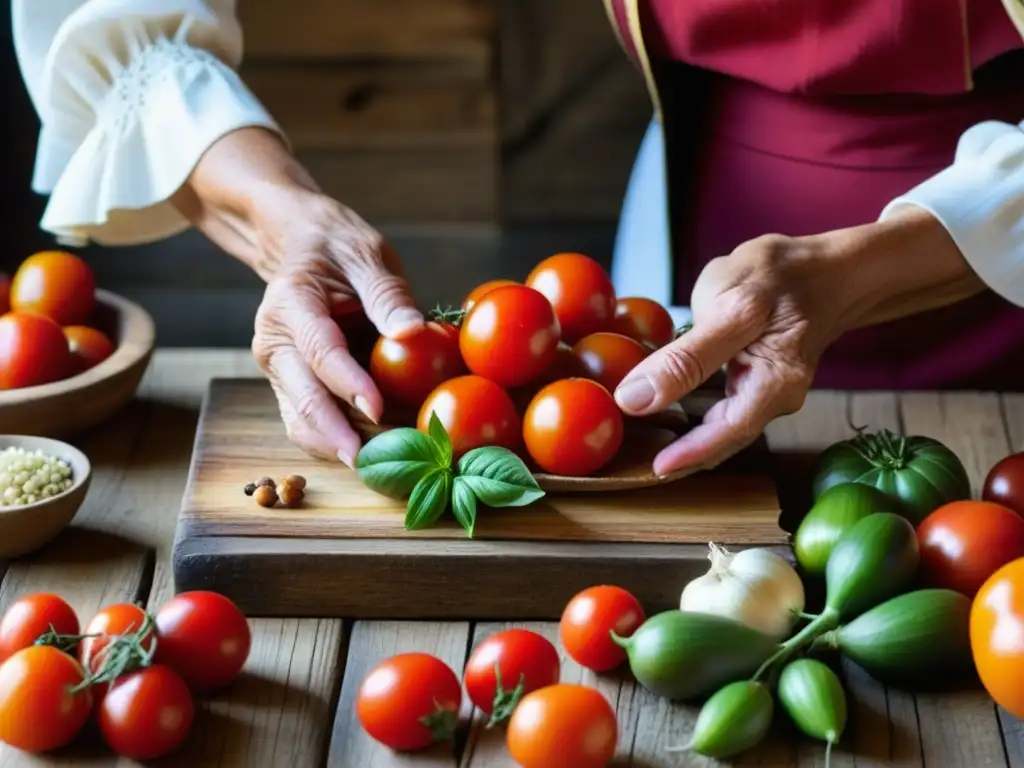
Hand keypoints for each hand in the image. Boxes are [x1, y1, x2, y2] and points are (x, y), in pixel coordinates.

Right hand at [174, 128, 425, 464]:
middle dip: (337, 434)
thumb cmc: (337, 246)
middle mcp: (274, 341)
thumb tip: (413, 333)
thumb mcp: (367, 254)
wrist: (299, 244)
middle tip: (375, 464)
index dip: (348, 385)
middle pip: (302, 397)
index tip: (378, 411)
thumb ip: (388, 295)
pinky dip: (335, 440)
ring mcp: (278, 368)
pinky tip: (370, 454)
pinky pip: (306, 421)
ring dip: (336, 445)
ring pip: (300, 419)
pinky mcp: (288, 385)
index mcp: (291, 303)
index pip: (320, 351)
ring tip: (379, 467)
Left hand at [612, 208, 981, 475]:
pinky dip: (693, 412)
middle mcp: (775, 397)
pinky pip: (722, 405)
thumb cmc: (784, 276)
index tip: (653, 469)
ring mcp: (766, 390)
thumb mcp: (732, 308)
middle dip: (682, 453)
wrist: (828, 266)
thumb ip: (686, 357)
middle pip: (722, 437)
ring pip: (720, 424)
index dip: (688, 454)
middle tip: (636, 460)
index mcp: (775, 383)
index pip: (727, 433)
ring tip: (642, 439)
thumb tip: (637, 399)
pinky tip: (662, 408)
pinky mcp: (755, 378)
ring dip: (684, 435)